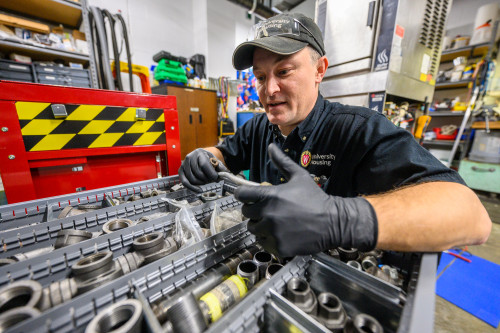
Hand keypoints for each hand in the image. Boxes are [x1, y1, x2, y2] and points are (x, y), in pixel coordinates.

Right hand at [178, 149, 227, 191]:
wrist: (200, 157)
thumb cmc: (208, 159)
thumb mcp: (215, 160)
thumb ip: (221, 167)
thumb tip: (225, 174)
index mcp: (199, 153)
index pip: (204, 165)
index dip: (211, 173)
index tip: (216, 178)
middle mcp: (190, 157)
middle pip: (198, 173)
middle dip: (207, 179)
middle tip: (212, 180)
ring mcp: (184, 164)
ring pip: (192, 179)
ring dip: (201, 183)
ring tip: (206, 181)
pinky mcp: (180, 171)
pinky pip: (184, 182)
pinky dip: (192, 188)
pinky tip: (198, 190)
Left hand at [234, 144, 377, 256]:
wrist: (333, 222)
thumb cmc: (315, 198)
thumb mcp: (299, 176)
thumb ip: (281, 162)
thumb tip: (270, 146)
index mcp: (270, 195)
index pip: (241, 195)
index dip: (244, 195)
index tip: (250, 197)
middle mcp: (268, 214)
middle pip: (246, 213)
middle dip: (254, 210)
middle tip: (267, 210)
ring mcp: (272, 232)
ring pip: (253, 229)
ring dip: (260, 226)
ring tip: (275, 223)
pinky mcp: (278, 246)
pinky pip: (263, 243)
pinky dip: (269, 239)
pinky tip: (281, 234)